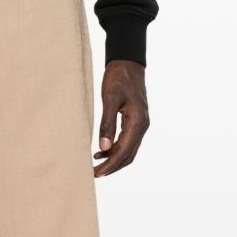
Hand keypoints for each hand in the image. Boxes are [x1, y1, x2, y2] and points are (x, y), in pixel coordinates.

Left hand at [94, 59, 149, 176]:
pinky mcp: (135, 120)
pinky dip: (115, 148)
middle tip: (94, 174)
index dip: (110, 164)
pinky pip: (127, 140)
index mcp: (138, 122)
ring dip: (114, 159)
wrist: (128, 62)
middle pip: (128, 155)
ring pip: (129, 149)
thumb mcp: (109, 99)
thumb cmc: (118, 78)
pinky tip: (101, 150)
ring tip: (96, 164)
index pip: (124, 151)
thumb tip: (103, 148)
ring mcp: (140, 123)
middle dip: (112, 166)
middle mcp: (142, 125)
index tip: (96, 173)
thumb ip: (107, 124)